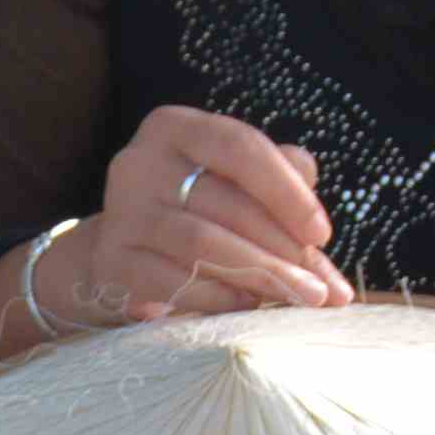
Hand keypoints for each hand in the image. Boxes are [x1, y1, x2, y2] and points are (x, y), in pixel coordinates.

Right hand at [24, 104, 351, 337]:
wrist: (129, 251)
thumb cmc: (201, 212)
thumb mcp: (243, 187)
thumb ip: (288, 196)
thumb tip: (323, 244)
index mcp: (176, 129)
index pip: (238, 146)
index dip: (286, 191)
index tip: (322, 235)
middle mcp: (139, 162)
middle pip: (224, 201)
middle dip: (282, 247)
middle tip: (323, 287)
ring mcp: (120, 211)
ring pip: (200, 241)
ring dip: (259, 274)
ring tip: (301, 298)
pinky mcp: (111, 260)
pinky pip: (171, 280)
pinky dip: (218, 296)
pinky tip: (248, 304)